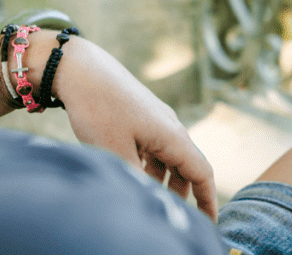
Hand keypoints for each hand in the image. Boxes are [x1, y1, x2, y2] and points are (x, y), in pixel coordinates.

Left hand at [50, 37, 218, 220]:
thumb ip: (138, 180)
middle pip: (187, 167)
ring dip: (165, 181)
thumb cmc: (100, 109)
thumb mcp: (116, 153)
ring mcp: (156, 120)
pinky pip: (154, 147)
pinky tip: (133, 174)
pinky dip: (151, 166)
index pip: (202, 174)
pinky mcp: (141, 117)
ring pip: (169, 158)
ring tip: (150, 199)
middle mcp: (171, 128)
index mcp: (173, 137)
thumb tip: (149, 202)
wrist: (81, 69)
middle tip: (175, 217)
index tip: (210, 223)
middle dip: (185, 194)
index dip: (209, 201)